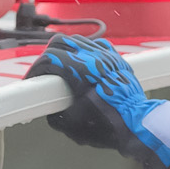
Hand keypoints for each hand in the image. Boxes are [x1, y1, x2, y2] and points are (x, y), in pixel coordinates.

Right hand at [27, 35, 169, 168]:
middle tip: (44, 73)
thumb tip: (50, 109)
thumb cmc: (108, 127)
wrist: (138, 125)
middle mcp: (94, 58)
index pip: (48, 58)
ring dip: (65, 51)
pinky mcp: (117, 59)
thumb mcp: (70, 126)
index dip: (35, 69)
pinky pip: (96, 45)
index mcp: (80, 72)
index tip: (32, 80)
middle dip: (47, 56)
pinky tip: (83, 63)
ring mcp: (107, 56)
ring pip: (78, 40)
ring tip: (62, 68)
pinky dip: (85, 51)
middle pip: (60, 42)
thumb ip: (53, 114)